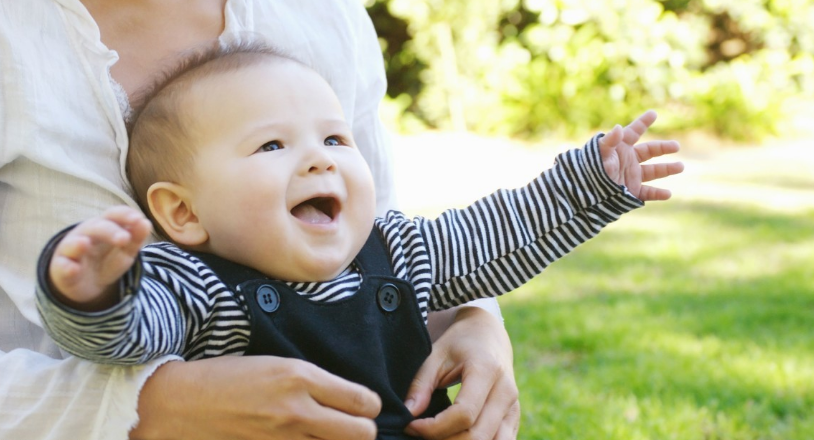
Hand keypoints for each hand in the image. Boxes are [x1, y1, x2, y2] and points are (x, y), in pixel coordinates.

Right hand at [48, 206, 151, 310]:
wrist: (85, 284)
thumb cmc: (106, 261)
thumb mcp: (125, 251)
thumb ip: (135, 238)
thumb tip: (146, 223)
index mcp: (103, 226)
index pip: (112, 215)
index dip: (124, 215)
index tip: (137, 218)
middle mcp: (85, 234)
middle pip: (95, 228)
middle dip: (109, 231)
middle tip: (124, 239)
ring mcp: (71, 250)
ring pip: (73, 244)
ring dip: (78, 244)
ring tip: (85, 244)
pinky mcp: (62, 268)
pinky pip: (62, 266)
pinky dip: (67, 267)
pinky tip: (73, 269)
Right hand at [130, 356, 381, 439]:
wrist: (180, 403)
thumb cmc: (226, 377)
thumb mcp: (275, 364)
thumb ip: (312, 382)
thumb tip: (346, 398)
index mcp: (300, 377)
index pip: (363, 401)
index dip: (370, 406)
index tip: (363, 406)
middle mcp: (297, 410)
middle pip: (362, 434)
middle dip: (363, 430)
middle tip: (351, 425)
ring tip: (328, 435)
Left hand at [404, 307, 519, 439]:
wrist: (488, 333)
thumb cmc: (459, 342)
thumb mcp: (435, 355)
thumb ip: (421, 385)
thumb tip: (409, 414)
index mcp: (487, 370)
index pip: (464, 414)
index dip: (435, 427)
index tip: (411, 425)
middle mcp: (506, 391)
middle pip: (477, 435)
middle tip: (420, 433)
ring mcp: (514, 406)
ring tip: (439, 436)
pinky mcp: (514, 417)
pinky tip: (455, 437)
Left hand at [599, 110, 684, 200]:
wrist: (584, 191)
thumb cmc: (590, 169)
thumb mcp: (600, 154)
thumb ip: (610, 141)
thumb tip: (619, 127)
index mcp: (621, 148)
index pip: (634, 132)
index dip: (643, 123)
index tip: (653, 113)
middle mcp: (629, 160)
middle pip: (650, 151)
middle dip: (663, 148)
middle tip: (676, 146)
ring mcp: (631, 175)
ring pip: (653, 171)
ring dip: (667, 169)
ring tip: (681, 166)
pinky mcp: (631, 191)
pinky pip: (647, 192)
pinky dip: (658, 194)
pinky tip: (668, 194)